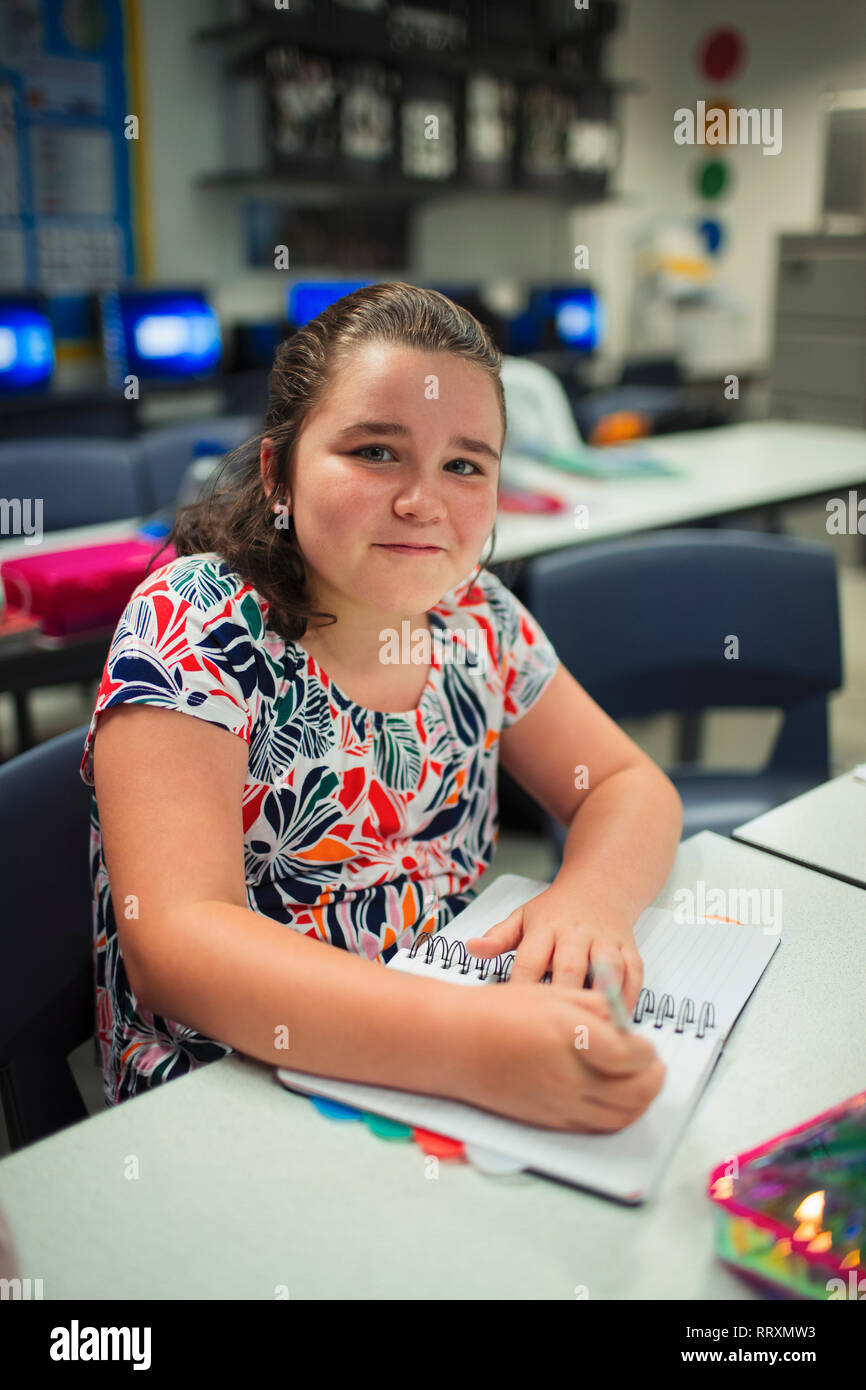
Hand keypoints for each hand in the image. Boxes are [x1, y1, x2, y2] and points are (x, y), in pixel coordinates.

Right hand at [453, 983, 664, 1131]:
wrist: (456, 1042)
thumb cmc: (499, 1012)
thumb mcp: (555, 994)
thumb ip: (598, 1009)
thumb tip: (628, 1029)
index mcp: (573, 1036)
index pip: (633, 1057)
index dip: (647, 1051)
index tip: (645, 1043)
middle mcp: (570, 1075)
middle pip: (636, 1094)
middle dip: (653, 1080)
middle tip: (653, 1066)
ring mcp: (560, 1103)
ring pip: (621, 1117)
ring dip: (639, 1102)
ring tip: (637, 1083)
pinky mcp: (549, 1120)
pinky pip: (596, 1127)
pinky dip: (615, 1116)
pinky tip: (611, 1097)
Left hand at [465, 884, 643, 1013]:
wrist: (600, 885)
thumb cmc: (557, 909)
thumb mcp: (523, 917)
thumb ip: (499, 937)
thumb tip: (470, 949)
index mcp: (545, 927)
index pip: (530, 960)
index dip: (522, 987)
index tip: (516, 1015)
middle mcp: (576, 933)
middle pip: (569, 966)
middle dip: (563, 996)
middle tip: (557, 1031)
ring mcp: (605, 940)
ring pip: (606, 969)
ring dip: (602, 998)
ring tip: (595, 1029)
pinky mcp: (628, 947)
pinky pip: (633, 972)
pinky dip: (629, 996)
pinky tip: (621, 1020)